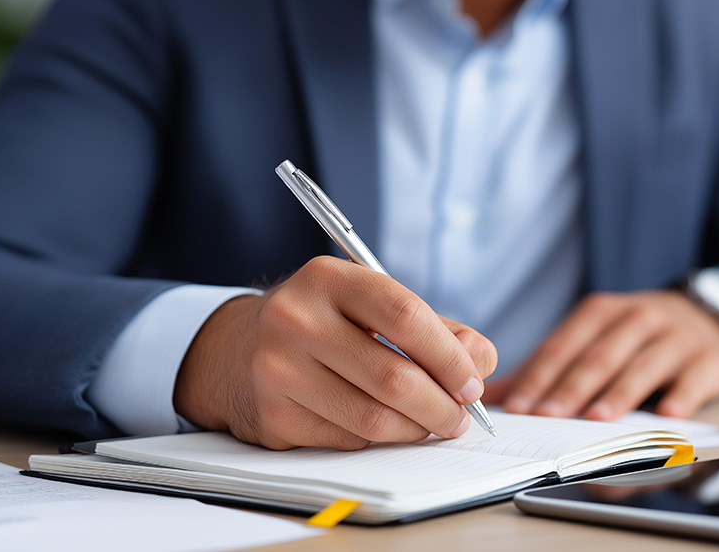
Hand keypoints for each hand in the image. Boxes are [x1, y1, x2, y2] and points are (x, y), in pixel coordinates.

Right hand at [173, 256, 496, 449]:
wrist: (239, 349)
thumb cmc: (324, 324)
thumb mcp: (373, 306)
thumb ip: (437, 329)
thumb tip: (479, 362)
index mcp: (329, 278)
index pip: (406, 316)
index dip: (449, 356)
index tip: (473, 383)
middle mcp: (296, 318)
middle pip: (394, 377)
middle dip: (442, 406)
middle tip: (461, 417)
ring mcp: (279, 369)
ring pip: (374, 418)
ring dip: (417, 429)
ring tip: (432, 424)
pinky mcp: (274, 416)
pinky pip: (349, 439)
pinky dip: (380, 439)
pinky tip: (387, 426)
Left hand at [493, 291, 718, 420]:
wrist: (709, 315)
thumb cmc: (637, 335)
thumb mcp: (593, 337)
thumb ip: (548, 367)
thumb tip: (495, 398)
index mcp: (600, 313)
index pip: (563, 346)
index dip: (539, 376)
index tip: (519, 407)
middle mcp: (636, 318)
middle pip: (598, 357)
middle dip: (571, 389)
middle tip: (548, 418)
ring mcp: (674, 337)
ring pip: (641, 367)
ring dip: (618, 395)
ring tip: (597, 420)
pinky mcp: (708, 359)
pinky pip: (692, 380)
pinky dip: (680, 397)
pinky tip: (666, 416)